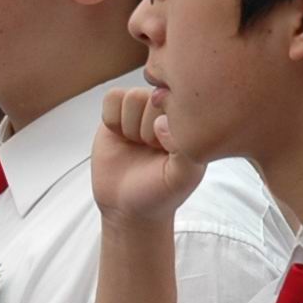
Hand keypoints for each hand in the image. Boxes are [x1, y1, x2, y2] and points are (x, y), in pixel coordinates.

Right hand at [92, 86, 205, 226]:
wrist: (128, 206)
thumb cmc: (160, 191)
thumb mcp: (182, 178)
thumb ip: (183, 151)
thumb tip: (161, 122)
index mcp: (190, 121)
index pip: (176, 102)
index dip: (165, 127)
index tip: (165, 150)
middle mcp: (167, 110)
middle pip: (150, 97)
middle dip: (145, 128)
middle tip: (149, 149)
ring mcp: (142, 109)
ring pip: (130, 96)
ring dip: (130, 125)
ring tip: (137, 144)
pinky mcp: (118, 113)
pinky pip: (112, 97)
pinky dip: (113, 119)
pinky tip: (121, 137)